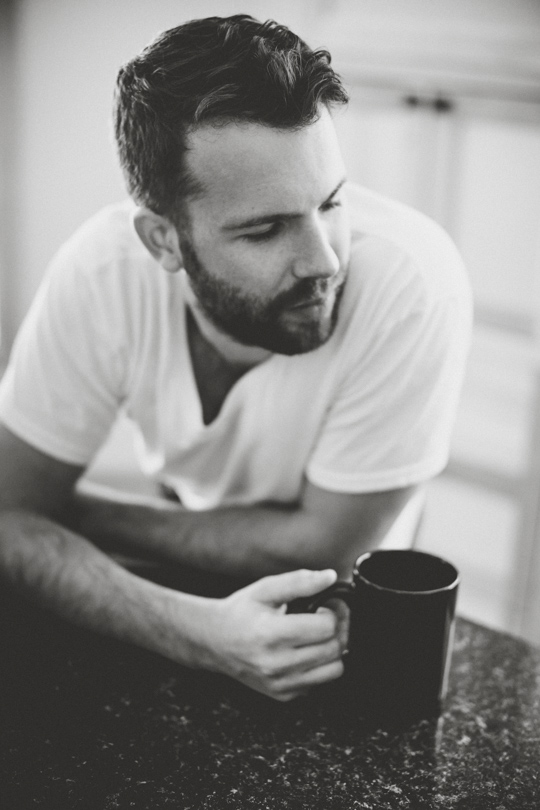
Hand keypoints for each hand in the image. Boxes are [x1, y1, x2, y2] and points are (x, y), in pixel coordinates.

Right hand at [199, 569, 345, 700]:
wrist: (215, 641)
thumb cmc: (241, 612)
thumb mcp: (265, 589)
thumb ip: (299, 582)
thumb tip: (330, 577)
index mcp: (271, 634)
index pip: (325, 628)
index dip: (333, 612)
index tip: (325, 604)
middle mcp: (276, 664)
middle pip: (333, 648)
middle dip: (337, 628)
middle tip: (326, 617)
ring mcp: (281, 684)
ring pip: (334, 670)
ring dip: (333, 649)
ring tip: (319, 635)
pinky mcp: (284, 695)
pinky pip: (319, 682)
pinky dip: (319, 666)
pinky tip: (305, 651)